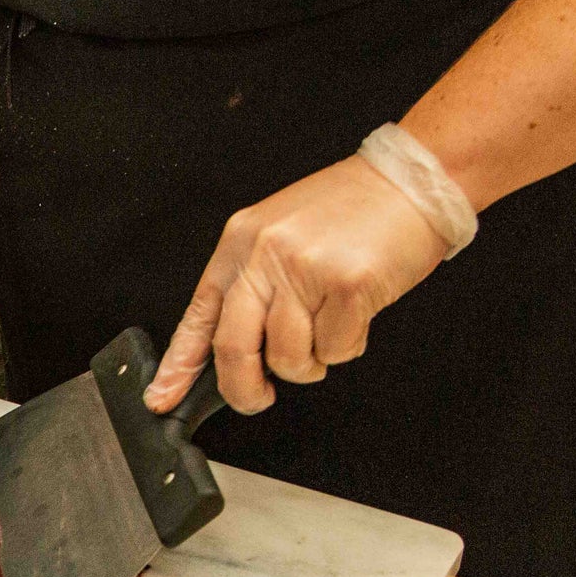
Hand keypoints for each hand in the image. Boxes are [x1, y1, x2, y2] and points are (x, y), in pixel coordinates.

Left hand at [144, 156, 450, 414]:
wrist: (412, 180)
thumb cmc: (352, 211)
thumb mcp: (281, 235)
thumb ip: (253, 284)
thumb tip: (234, 347)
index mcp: (241, 242)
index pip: (199, 314)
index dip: (179, 364)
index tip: (163, 396)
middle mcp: (265, 254)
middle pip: (233, 347)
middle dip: (243, 388)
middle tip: (258, 397)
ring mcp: (305, 269)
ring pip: (287, 358)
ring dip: (308, 364)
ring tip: (326, 329)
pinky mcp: (347, 285)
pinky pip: (335, 350)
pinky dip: (346, 346)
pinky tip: (355, 315)